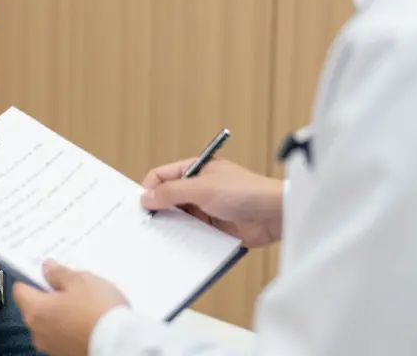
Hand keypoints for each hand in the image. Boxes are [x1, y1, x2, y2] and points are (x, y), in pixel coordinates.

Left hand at [12, 261, 127, 355]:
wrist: (118, 343)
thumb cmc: (97, 311)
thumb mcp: (80, 280)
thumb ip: (59, 274)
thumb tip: (47, 268)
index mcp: (35, 310)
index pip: (20, 290)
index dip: (31, 278)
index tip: (44, 272)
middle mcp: (38, 332)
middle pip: (36, 307)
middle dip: (50, 295)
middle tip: (71, 285)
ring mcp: (52, 346)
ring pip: (50, 322)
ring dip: (62, 312)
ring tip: (85, 303)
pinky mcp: (67, 354)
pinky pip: (63, 335)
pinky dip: (72, 327)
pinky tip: (89, 319)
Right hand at [141, 157, 283, 247]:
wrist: (275, 215)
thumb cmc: (245, 192)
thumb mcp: (203, 188)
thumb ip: (172, 192)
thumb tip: (146, 197)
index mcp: (195, 170)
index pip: (162, 176)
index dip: (149, 189)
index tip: (140, 207)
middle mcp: (198, 188)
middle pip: (168, 198)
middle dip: (157, 210)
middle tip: (146, 226)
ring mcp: (206, 209)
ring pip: (179, 218)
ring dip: (171, 227)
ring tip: (160, 239)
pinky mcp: (214, 228)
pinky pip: (192, 233)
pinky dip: (184, 239)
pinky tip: (177, 247)